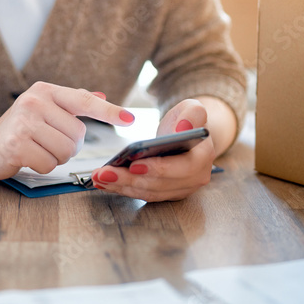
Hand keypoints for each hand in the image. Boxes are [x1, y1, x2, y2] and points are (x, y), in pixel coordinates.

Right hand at [0, 82, 135, 180]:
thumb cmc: (19, 128)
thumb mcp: (44, 109)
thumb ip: (72, 103)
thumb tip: (102, 96)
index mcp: (45, 90)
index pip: (83, 100)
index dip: (109, 111)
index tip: (130, 119)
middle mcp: (34, 102)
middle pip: (77, 134)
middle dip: (68, 145)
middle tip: (47, 142)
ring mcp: (24, 123)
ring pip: (65, 151)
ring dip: (55, 157)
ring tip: (37, 149)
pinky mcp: (16, 144)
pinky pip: (49, 163)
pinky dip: (43, 166)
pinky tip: (28, 158)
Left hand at [90, 98, 215, 201]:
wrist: (186, 134)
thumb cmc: (187, 121)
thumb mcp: (193, 109)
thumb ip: (192, 114)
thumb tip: (182, 129)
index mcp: (203, 157)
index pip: (182, 167)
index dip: (158, 168)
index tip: (134, 164)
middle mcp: (195, 178)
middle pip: (160, 184)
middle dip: (130, 180)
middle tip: (106, 173)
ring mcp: (181, 189)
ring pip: (149, 192)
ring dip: (122, 187)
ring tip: (99, 177)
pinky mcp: (167, 193)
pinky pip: (144, 194)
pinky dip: (123, 189)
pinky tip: (105, 182)